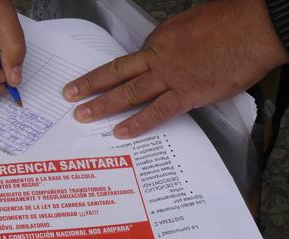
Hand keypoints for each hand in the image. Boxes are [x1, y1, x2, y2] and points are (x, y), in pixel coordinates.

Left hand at [63, 0, 288, 138]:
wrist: (254, 28)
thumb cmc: (229, 21)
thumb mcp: (192, 25)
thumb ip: (176, 43)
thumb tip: (171, 57)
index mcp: (160, 39)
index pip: (133, 60)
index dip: (119, 73)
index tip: (106, 82)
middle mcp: (158, 58)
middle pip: (116, 74)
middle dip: (89, 85)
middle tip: (70, 95)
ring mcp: (170, 77)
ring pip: (128, 93)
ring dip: (102, 105)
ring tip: (82, 115)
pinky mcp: (187, 94)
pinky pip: (156, 112)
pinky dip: (137, 123)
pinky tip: (120, 131)